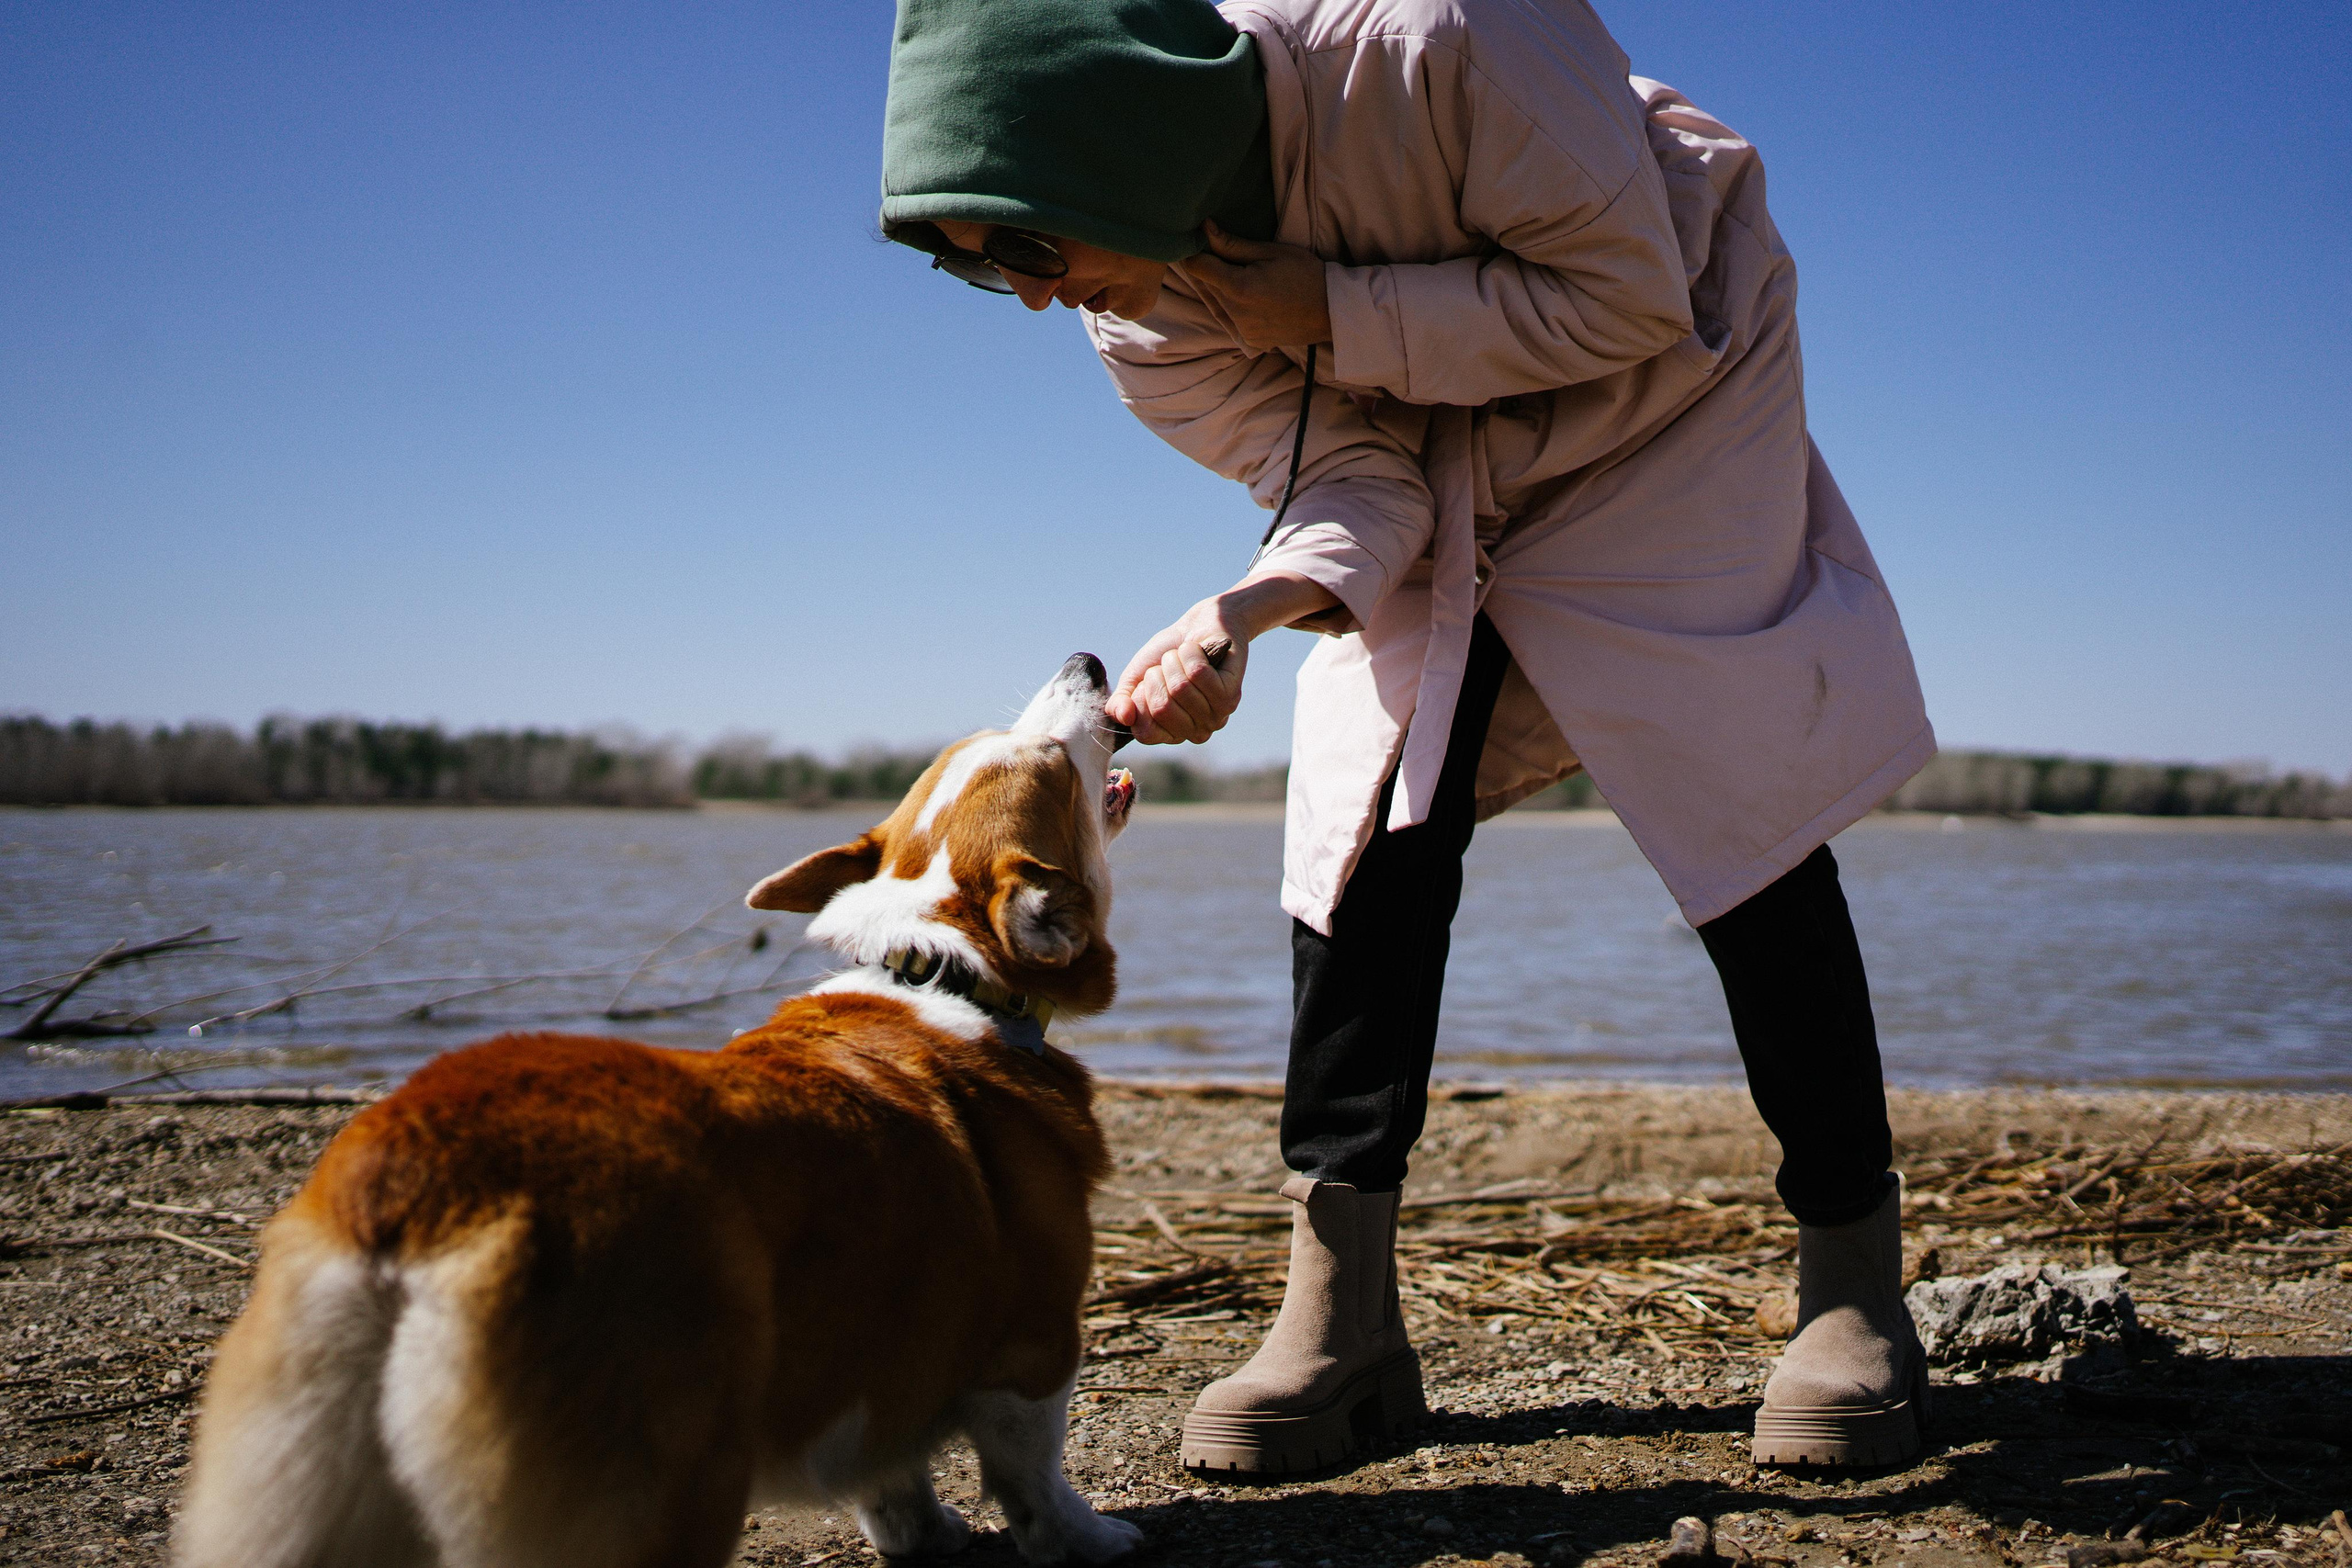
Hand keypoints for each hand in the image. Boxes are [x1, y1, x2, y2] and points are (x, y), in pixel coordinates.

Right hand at [1109, 598, 1248, 745]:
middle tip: (1167, 666)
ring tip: (1183, 657)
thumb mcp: (1135, 677)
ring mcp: (1215, 717)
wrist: (1199, 626)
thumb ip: (1121, 701)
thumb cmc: (1165, 655)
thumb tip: (1123, 716)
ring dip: (1174, 660)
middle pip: (1162, 708)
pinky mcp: (1230, 696)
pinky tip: (1200, 651)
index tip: (1148, 680)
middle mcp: (1194, 733)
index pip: (1144, 732)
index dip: (1139, 699)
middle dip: (1156, 675)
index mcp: (1170, 734)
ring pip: (1180, 687)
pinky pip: (1198, 672)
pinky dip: (1190, 652)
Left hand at [1178, 220, 1330, 351]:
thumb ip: (1232, 244)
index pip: (1198, 268)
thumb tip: (1204, 228)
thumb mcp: (1270, 252)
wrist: (1332, 310)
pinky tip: (1237, 294)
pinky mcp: (1251, 341)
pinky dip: (1228, 307)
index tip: (1195, 241)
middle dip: (1204, 268)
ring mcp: (1243, 331)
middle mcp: (1236, 314)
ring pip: (1215, 305)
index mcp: (1239, 288)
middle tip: (1205, 250)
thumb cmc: (1305, 274)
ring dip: (1214, 288)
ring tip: (1221, 270)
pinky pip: (1229, 322)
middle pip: (1205, 286)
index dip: (1193, 252)